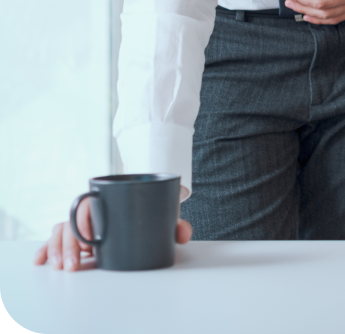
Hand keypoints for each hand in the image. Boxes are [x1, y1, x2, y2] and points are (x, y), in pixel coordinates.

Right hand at [33, 197, 192, 270]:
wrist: (147, 202)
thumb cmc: (152, 210)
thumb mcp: (164, 217)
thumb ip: (176, 225)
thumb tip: (183, 234)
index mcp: (110, 200)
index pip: (89, 206)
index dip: (83, 223)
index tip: (87, 243)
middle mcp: (92, 209)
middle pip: (71, 222)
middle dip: (68, 244)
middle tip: (75, 263)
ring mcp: (81, 221)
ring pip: (60, 230)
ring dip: (56, 248)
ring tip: (63, 268)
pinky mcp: (75, 233)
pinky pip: (54, 237)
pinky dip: (45, 248)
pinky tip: (39, 261)